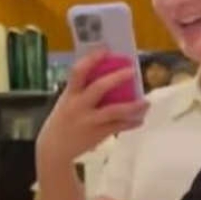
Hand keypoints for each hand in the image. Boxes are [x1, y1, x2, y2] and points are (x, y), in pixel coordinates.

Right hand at [37, 50, 148, 167]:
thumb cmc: (63, 121)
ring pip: (114, 110)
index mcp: (70, 94)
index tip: (105, 50)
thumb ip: (82, 91)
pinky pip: (118, 127)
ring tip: (146, 103)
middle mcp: (78, 106)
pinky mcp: (97, 134)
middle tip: (132, 71)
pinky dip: (131, 123)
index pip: (78, 72)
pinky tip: (140, 119)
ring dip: (133, 106)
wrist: (54, 149)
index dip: (91, 59)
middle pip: (99, 88)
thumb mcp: (67, 102)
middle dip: (117, 78)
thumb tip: (106, 76)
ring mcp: (89, 121)